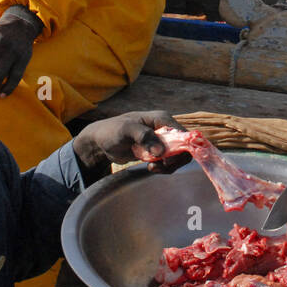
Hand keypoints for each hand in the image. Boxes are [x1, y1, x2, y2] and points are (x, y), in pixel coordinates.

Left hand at [72, 111, 190, 182]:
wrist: (101, 142)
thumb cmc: (111, 131)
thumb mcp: (125, 130)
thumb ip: (143, 136)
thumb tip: (161, 150)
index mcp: (162, 119)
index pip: (183, 134)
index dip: (181, 149)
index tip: (167, 161)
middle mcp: (165, 128)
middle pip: (185, 147)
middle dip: (175, 160)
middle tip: (160, 166)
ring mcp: (162, 140)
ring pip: (179, 156)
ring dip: (169, 166)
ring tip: (152, 168)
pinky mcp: (158, 151)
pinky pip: (170, 162)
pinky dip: (164, 168)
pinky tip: (150, 167)